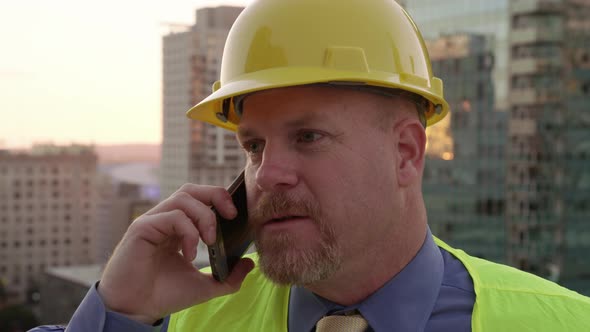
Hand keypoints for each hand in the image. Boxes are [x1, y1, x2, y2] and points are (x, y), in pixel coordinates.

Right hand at [97, 184, 254, 323]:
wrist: (137, 310)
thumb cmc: (164, 295)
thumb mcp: (205, 286)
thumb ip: (229, 277)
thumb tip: (250, 263)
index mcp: (178, 228)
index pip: (200, 199)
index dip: (219, 199)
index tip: (236, 215)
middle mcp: (164, 220)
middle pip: (191, 190)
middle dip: (216, 195)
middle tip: (231, 215)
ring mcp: (152, 221)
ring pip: (183, 198)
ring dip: (204, 217)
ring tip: (209, 242)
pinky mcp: (142, 228)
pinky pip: (172, 216)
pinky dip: (188, 233)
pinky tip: (190, 255)